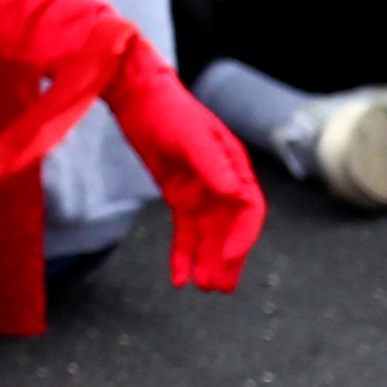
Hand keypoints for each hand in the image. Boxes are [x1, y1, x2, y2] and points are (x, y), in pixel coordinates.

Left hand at [101, 42, 265, 291]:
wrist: (138, 99)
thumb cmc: (169, 111)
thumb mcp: (189, 136)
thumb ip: (211, 163)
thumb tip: (233, 193)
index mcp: (234, 169)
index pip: (248, 210)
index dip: (243, 236)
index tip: (229, 257)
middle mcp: (222, 184)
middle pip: (230, 229)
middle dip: (225, 259)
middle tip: (217, 287)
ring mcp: (201, 193)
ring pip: (209, 236)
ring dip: (207, 261)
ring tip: (202, 288)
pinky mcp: (180, 197)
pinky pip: (186, 232)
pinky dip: (183, 254)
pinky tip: (178, 277)